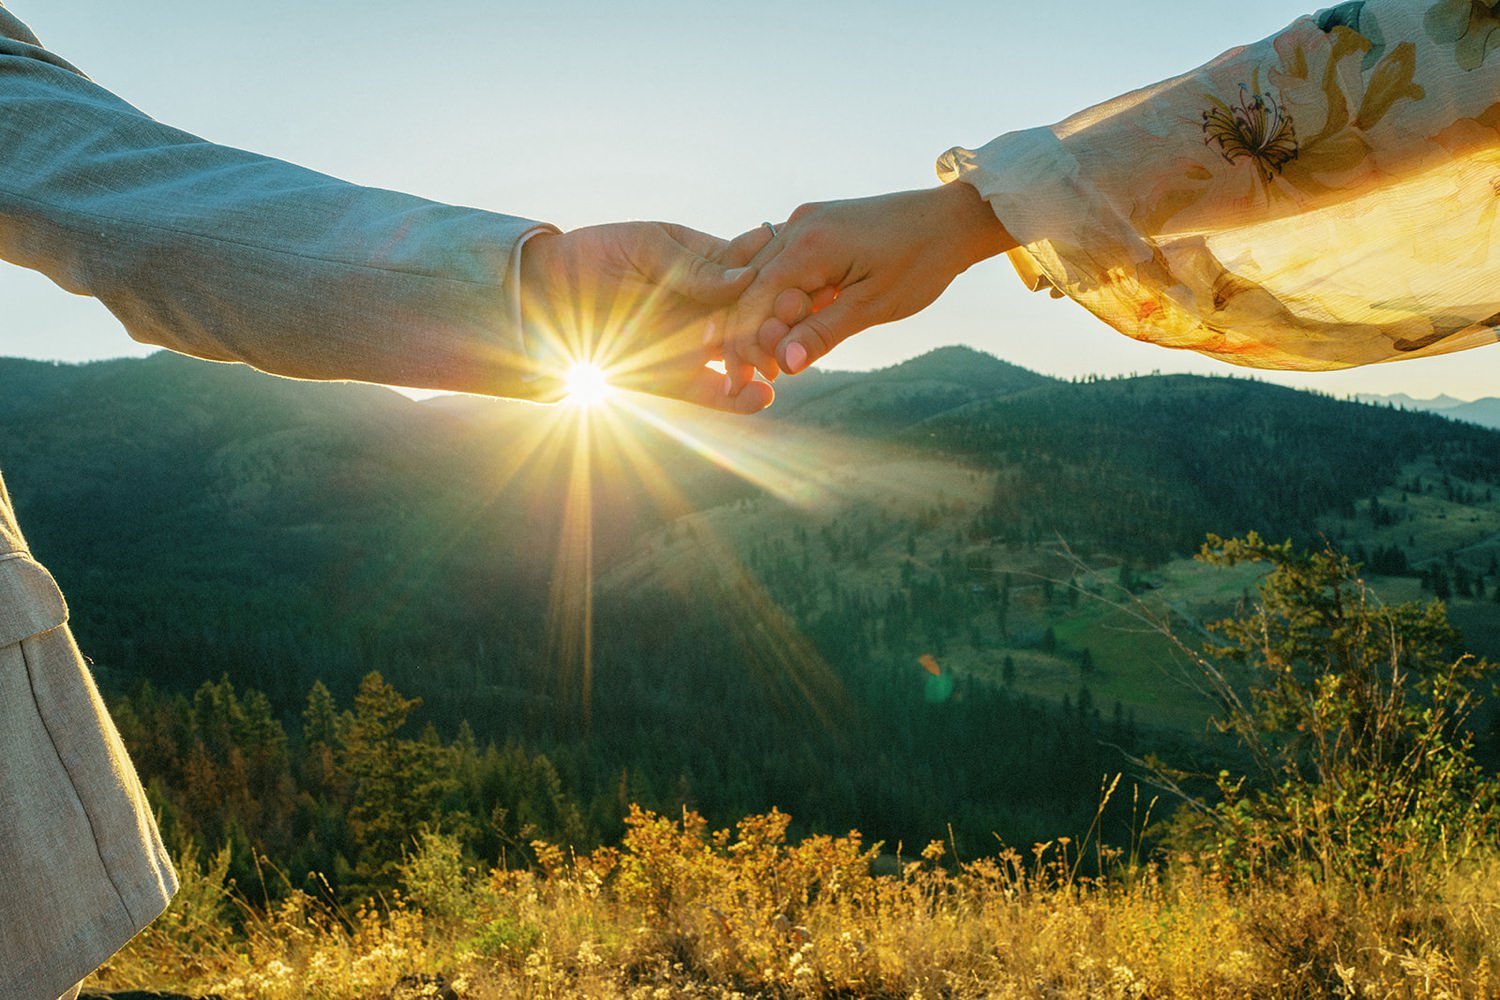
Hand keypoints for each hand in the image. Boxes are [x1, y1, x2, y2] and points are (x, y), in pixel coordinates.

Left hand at [520, 221, 774, 411]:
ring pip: (745, 358)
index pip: (758, 272)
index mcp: (711, 265)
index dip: (780, 278)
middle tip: (793, 330)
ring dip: (765, 362)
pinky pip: (717, 394)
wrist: (543, 296)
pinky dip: (740, 399)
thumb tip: (746, 276)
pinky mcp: (678, 380)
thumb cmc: (592, 256)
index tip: (801, 282)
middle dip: (778, 325)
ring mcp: (698, 345)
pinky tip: (760, 398)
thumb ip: (693, 266)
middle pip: (759, 318)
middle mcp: (712, 307)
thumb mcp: (643, 248)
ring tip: (777, 366)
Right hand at [719, 184, 1015, 389]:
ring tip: (787, 348)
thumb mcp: (873, 306)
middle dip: (754, 330)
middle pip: (752, 286)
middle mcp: (799, 226)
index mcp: (810, 246)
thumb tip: (784, 363)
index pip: (754, 299)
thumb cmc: (921, 263)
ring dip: (769, 313)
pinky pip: (784, 261)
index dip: (748, 340)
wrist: (952, 220)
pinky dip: (784, 292)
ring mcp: (806, 221)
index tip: (757, 373)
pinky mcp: (817, 223)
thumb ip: (823, 332)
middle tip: (766, 370)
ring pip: (764, 273)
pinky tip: (800, 318)